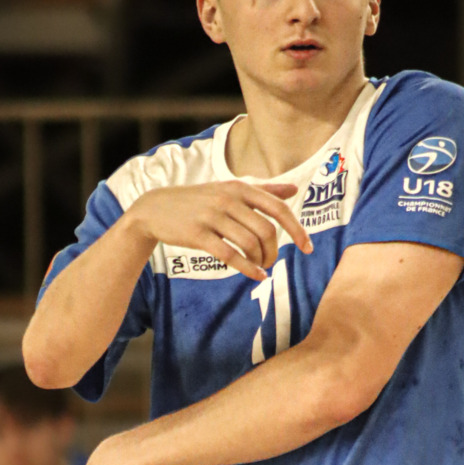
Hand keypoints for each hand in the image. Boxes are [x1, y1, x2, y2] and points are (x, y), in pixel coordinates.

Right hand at [126, 180, 311, 280]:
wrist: (155, 208)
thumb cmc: (198, 201)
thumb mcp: (229, 189)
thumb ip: (263, 189)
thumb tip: (294, 188)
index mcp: (240, 188)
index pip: (278, 209)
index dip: (297, 230)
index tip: (307, 248)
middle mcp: (228, 199)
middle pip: (266, 230)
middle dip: (274, 251)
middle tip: (271, 262)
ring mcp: (212, 216)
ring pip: (250, 243)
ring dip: (261, 261)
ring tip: (260, 268)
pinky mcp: (198, 235)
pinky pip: (229, 255)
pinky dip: (247, 269)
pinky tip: (256, 276)